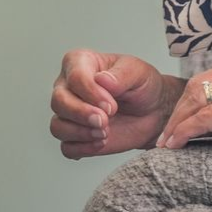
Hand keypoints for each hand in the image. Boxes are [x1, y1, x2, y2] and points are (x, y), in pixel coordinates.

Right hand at [50, 50, 175, 158]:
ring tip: (105, 133)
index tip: (112, 104)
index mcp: (80, 63)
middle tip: (105, 120)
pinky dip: (83, 148)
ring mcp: (69, 113)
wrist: (153, 111)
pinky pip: (67, 147)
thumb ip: (121, 74)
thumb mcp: (138, 72)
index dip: (91, 92)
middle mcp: (68, 87)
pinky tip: (101, 142)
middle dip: (81, 114)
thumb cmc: (142, 86)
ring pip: (57, 126)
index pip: (74, 77)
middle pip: (58, 101)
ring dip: (81, 133)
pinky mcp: (76, 136)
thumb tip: (102, 80)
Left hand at [156, 50, 211, 163]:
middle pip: (196, 88)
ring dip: (178, 124)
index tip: (175, 121)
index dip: (185, 103)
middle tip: (165, 135)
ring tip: (167, 142)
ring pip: (197, 102)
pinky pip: (206, 118)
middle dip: (177, 113)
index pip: (205, 80)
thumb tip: (207, 114)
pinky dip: (188, 130)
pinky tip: (178, 142)